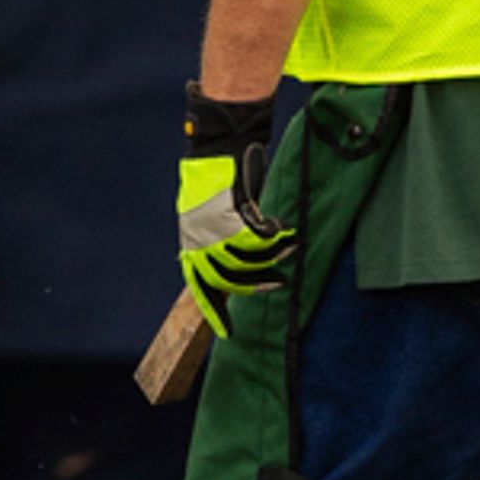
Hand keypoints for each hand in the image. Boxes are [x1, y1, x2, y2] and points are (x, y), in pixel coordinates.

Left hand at [176, 95, 293, 330]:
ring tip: (290, 248)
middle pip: (229, 281)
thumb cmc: (217, 179)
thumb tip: (239, 269)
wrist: (218, 145)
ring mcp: (210, 229)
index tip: (227, 334)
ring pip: (247, 261)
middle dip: (256, 286)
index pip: (200, 286)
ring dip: (272, 257)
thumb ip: (215, 242)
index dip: (214, 311)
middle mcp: (196, 240)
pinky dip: (275, 237)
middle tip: (279, 282)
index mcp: (190, 244)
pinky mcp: (228, 215)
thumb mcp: (206, 217)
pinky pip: (257, 240)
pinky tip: (284, 228)